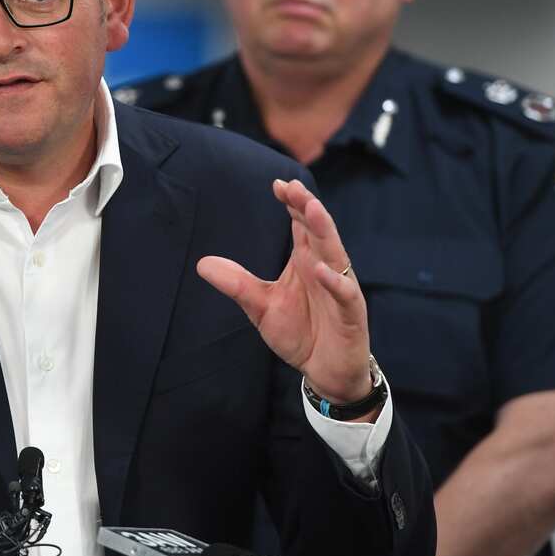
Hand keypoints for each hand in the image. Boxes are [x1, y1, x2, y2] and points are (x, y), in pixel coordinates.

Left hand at [197, 178, 371, 403]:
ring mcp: (340, 289)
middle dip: (307, 207)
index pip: (300, 225)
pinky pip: (345, 294)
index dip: (292, 204)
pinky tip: (322, 270)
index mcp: (306, 261)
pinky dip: (334, 282)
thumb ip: (237, 284)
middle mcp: (325, 268)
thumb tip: (203, 264)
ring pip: (336, 254)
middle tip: (293, 187)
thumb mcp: (261, 307)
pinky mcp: (351, 314)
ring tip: (311, 210)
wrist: (324, 371)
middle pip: (318, 231)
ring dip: (325, 231)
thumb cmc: (300, 333)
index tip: (277, 185)